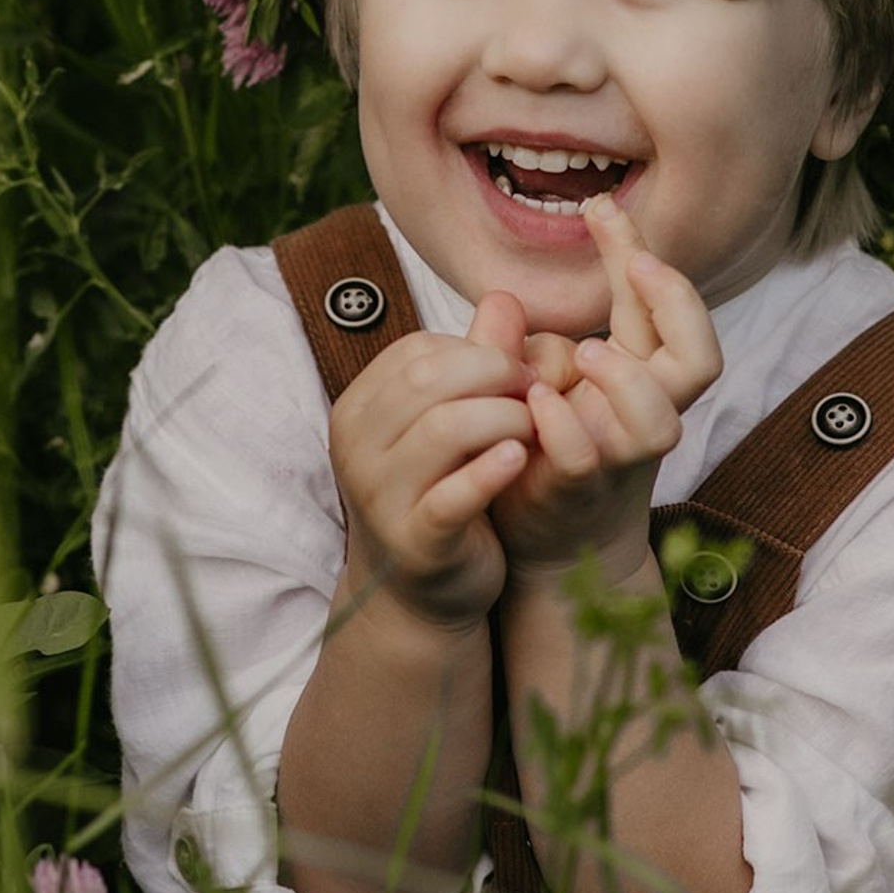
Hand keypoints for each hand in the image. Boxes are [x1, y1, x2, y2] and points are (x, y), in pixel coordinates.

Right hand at [329, 293, 536, 627]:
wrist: (422, 596)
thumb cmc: (442, 492)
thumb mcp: (455, 423)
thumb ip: (480, 360)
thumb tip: (506, 296)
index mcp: (360, 408)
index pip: (419, 352)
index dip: (480, 352)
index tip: (520, 372)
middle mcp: (356, 447)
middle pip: (429, 379)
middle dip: (496, 376)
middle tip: (537, 395)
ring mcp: (378, 496)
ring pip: (444, 428)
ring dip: (505, 419)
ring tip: (534, 430)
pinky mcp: (414, 541)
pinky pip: (452, 494)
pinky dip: (490, 470)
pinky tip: (520, 460)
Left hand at [492, 197, 722, 579]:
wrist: (544, 546)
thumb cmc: (545, 453)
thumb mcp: (535, 384)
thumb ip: (523, 343)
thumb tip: (505, 294)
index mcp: (639, 376)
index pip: (660, 307)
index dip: (640, 254)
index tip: (601, 207)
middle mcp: (643, 414)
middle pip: (700, 358)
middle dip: (676, 305)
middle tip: (636, 268)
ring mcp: (618, 457)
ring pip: (659, 419)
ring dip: (626, 378)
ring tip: (587, 352)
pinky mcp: (580, 491)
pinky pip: (588, 457)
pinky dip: (564, 424)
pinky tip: (535, 402)